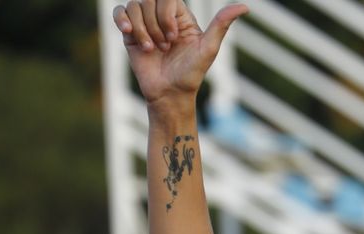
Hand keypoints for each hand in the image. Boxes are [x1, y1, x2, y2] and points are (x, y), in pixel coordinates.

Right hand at [113, 1, 246, 104]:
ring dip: (142, 30)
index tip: (174, 38)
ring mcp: (144, 23)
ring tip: (151, 49)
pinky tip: (128, 33)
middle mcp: (161, 16)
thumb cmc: (191, 74)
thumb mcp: (209, 48)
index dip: (166, 16)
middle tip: (165, 47)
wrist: (169, 94)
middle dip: (155, 25)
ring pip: (134, 6)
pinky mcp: (129, 33)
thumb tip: (245, 7)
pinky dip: (121, 19)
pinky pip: (119, 12)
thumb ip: (222, 24)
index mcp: (180, 15)